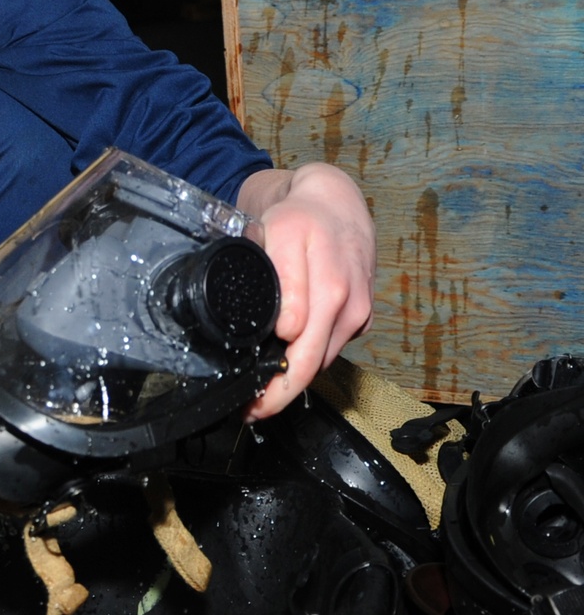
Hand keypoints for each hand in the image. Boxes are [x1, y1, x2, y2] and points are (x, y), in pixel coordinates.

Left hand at [236, 163, 374, 417]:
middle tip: (254, 409)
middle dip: (282, 392)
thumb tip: (282, 328)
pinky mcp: (365, 317)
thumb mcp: (271, 233)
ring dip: (297, 380)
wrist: (336, 205)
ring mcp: (358, 307)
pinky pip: (335, 348)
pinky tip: (290, 364)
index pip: (297, 333)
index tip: (249, 392)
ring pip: (325, 357)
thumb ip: (275, 277)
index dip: (273, 371)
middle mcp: (343, 291)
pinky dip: (312, 360)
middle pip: (313, 357)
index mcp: (317, 269)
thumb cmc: (298, 219)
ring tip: (264, 393)